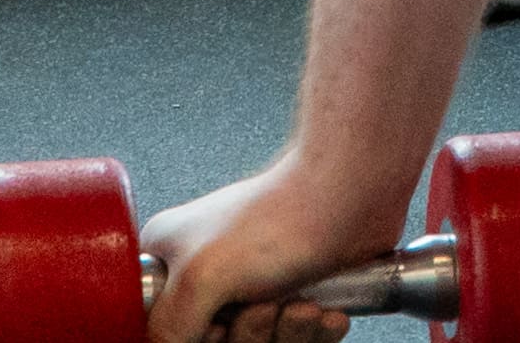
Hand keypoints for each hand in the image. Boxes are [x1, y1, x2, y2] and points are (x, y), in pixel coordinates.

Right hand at [142, 156, 401, 342]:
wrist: (353, 191)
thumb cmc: (279, 217)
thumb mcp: (197, 280)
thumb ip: (166, 329)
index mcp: (173, 264)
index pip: (165, 332)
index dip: (196, 339)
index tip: (215, 325)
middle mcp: (210, 276)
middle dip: (248, 337)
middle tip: (265, 305)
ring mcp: (256, 286)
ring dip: (285, 335)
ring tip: (302, 302)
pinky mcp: (298, 294)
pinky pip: (299, 340)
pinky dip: (313, 332)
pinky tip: (323, 309)